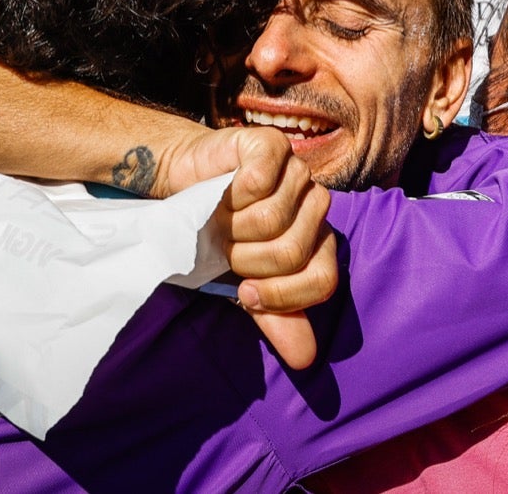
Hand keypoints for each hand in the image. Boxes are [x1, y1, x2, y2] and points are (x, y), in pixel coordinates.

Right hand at [205, 126, 337, 368]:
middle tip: (226, 248)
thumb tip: (306, 360)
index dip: (281, 295)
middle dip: (246, 260)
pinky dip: (232, 191)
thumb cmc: (218, 235)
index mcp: (319, 241)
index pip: (323, 280)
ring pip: (272, 218)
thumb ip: (274, 316)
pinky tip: (223, 189)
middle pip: (292, 252)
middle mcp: (317, 205)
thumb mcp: (242, 283)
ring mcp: (299, 172)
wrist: (185, 187)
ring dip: (231, 225)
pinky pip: (260, 180)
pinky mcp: (273, 145)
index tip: (244, 292)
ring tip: (221, 218)